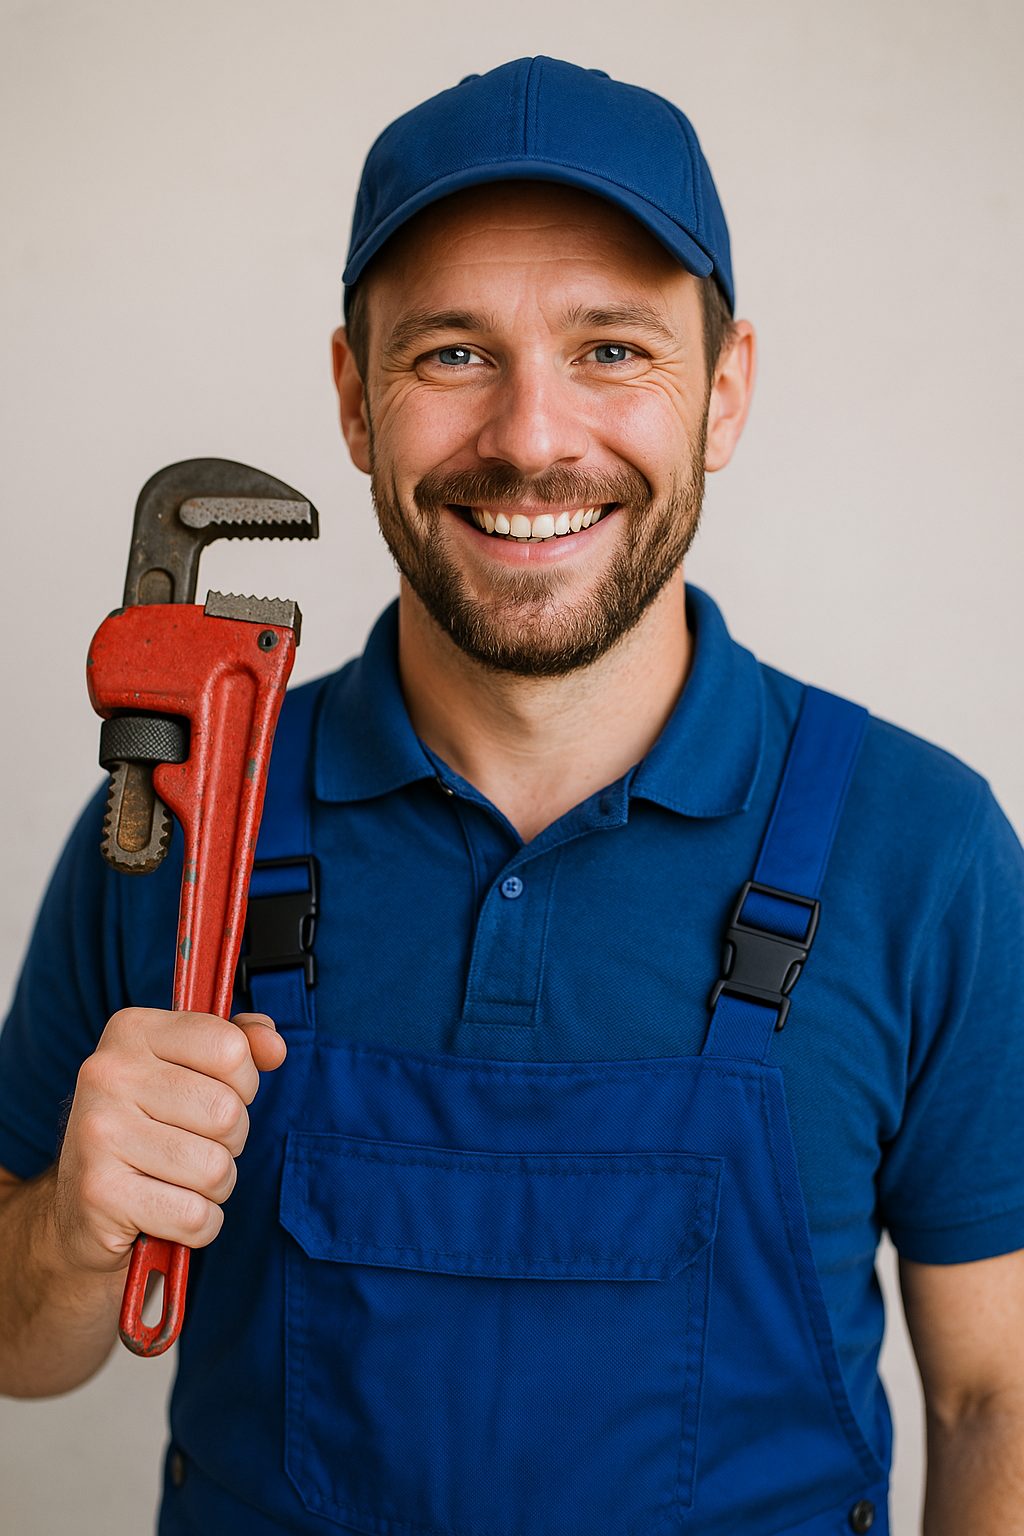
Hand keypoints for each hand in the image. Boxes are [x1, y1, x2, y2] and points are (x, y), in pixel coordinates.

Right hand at [50, 1009, 285, 1273]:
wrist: (79, 1212)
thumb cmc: (149, 1129)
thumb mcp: (189, 1070)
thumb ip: (239, 1045)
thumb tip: (274, 1046)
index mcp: (132, 1030)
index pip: (230, 1048)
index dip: (243, 1083)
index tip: (214, 1095)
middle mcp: (108, 1074)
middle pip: (227, 1113)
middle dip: (229, 1141)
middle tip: (193, 1146)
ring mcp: (99, 1133)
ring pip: (216, 1168)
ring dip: (214, 1186)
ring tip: (178, 1180)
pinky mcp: (100, 1194)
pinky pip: (196, 1216)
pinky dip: (197, 1225)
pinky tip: (166, 1212)